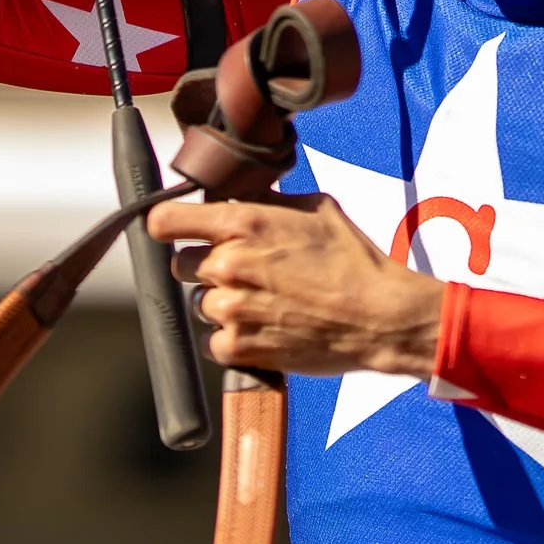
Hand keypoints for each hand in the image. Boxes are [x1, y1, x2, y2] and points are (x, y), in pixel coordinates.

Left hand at [149, 194, 443, 377]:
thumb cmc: (352, 261)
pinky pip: (213, 341)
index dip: (166, 226)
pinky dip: (233, 338)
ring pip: (199, 304)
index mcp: (243, 223)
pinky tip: (265, 327)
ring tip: (263, 302)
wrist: (379, 316)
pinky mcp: (238, 347)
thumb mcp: (314, 208)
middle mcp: (228, 264)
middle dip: (205, 266)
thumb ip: (267, 200)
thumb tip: (238, 195)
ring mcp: (230, 309)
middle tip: (242, 271)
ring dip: (222, 304)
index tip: (173, 231)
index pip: (165, 221)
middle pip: (181, 264)